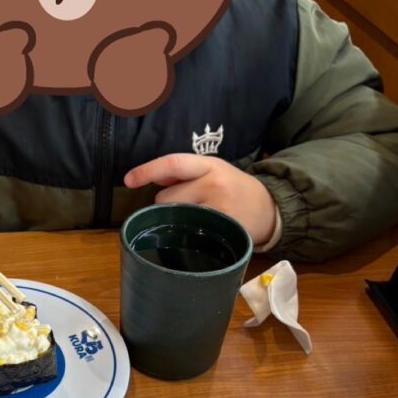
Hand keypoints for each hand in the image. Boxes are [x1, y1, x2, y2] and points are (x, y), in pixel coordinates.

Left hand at [125, 154, 276, 246]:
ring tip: (196, 219)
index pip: (173, 163)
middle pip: (166, 197)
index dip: (148, 170)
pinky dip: (187, 234)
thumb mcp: (214, 171)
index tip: (128, 179)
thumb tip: (151, 177)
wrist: (270, 209)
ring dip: (175, 220)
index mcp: (209, 165)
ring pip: (174, 217)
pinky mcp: (221, 229)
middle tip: (185, 207)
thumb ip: (184, 174)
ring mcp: (217, 208)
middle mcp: (213, 183)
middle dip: (166, 204)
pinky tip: (200, 232)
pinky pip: (188, 233)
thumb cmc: (235, 189)